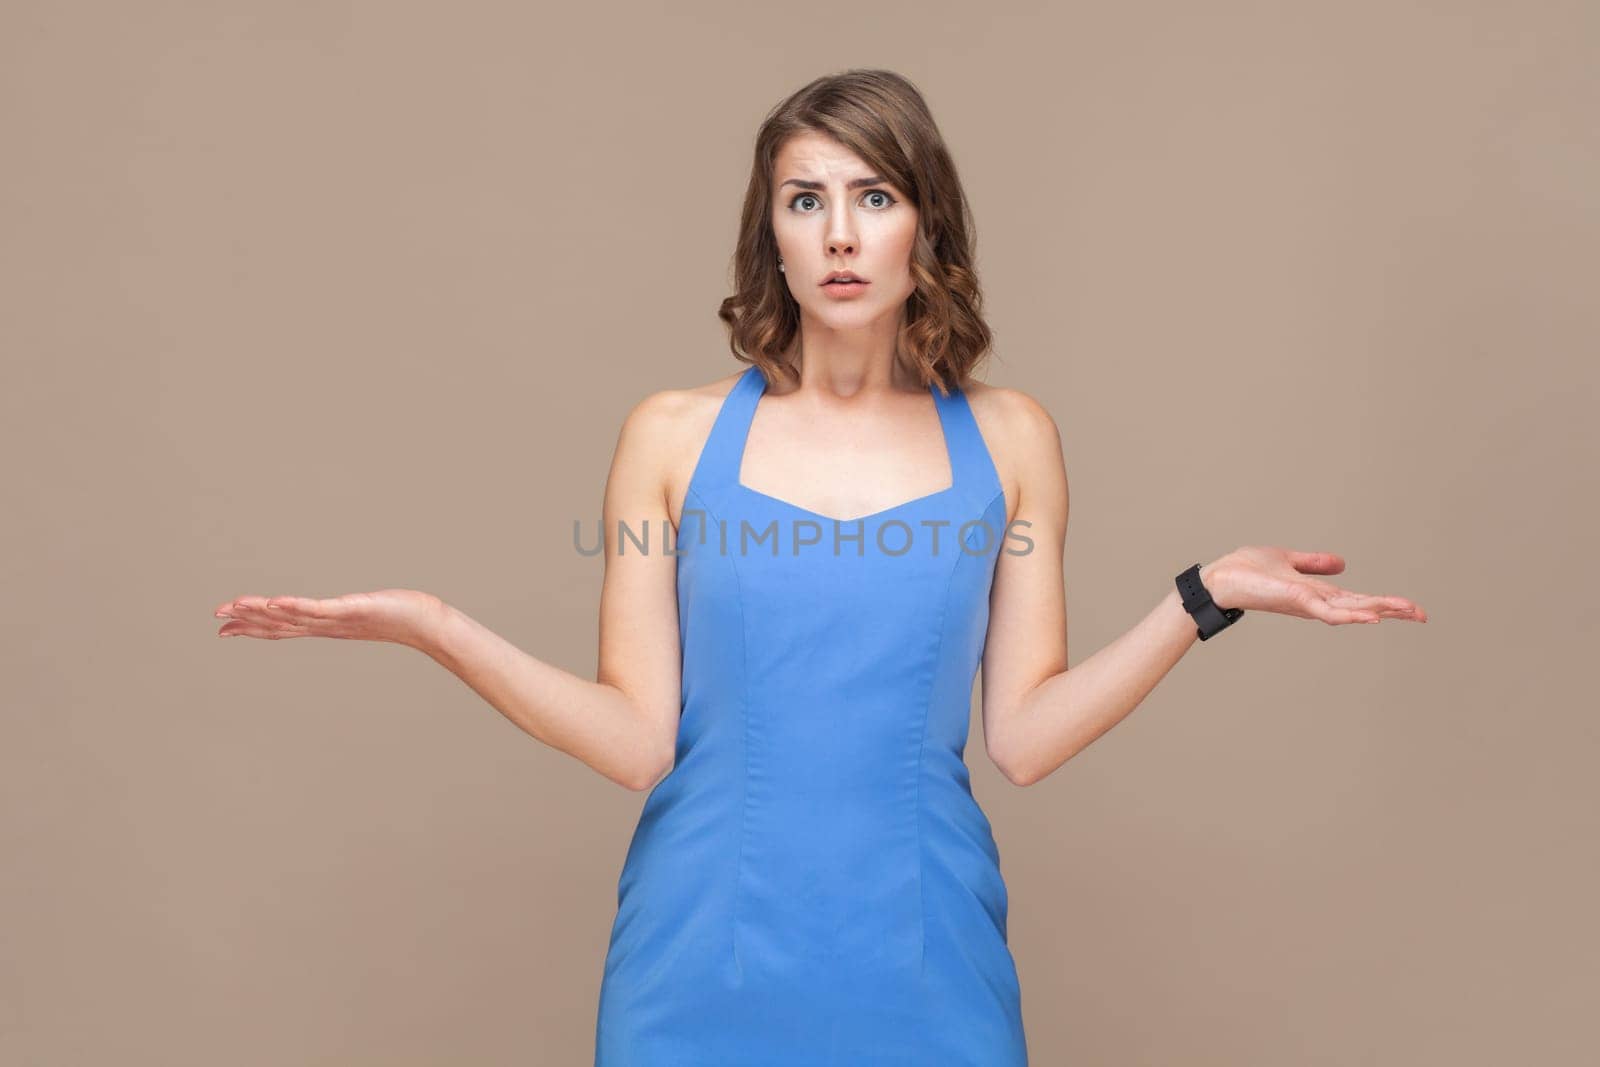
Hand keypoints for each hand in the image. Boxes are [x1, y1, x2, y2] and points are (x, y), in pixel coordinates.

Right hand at [212, 588, 449, 648]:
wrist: (426, 624)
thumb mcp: (364, 613)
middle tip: (216, 618)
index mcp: (326, 627)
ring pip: (291, 618)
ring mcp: (337, 620)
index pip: (281, 628)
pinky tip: (274, 602)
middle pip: (279, 625)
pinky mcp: (351, 611)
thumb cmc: (401, 616)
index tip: (224, 627)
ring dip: (261, 612)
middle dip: (246, 621)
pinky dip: (294, 607)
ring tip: (233, 606)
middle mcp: (327, 627)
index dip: (251, 628)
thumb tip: (340, 609)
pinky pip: (318, 609)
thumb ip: (347, 612)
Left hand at [1201, 546, 1426, 625]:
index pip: (1357, 599)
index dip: (1384, 603)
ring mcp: (1307, 603)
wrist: (1219, 578)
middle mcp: (1316, 601)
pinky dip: (1350, 614)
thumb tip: (1342, 563)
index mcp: (1317, 592)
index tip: (1412, 608)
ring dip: (1380, 610)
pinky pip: (1328, 611)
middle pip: (1362, 606)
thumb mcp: (1288, 560)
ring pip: (1351, 610)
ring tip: (1408, 612)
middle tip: (1422, 614)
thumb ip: (1314, 563)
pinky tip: (1371, 617)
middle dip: (1392, 609)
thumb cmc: (1246, 570)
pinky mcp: (1296, 601)